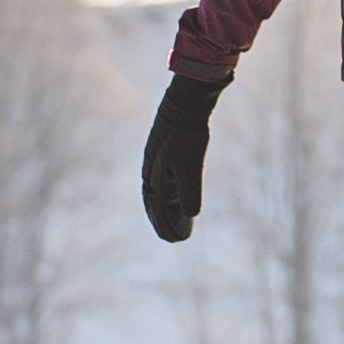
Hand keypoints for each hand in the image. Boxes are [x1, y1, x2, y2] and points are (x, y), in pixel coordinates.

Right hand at [140, 75, 219, 241]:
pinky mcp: (167, 152)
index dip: (163, 225)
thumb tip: (192, 214)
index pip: (155, 208)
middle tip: (176, 237)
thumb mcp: (190, 164)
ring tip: (179, 222)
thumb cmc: (186, 134)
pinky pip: (166, 178)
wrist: (186, 103)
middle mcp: (151, 170)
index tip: (173, 240)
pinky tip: (179, 196)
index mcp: (152, 175)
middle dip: (165, 220)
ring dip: (168, 208)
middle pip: (156, 202)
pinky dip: (172, 192)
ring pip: (161, 191)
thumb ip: (189, 190)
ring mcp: (158, 160)